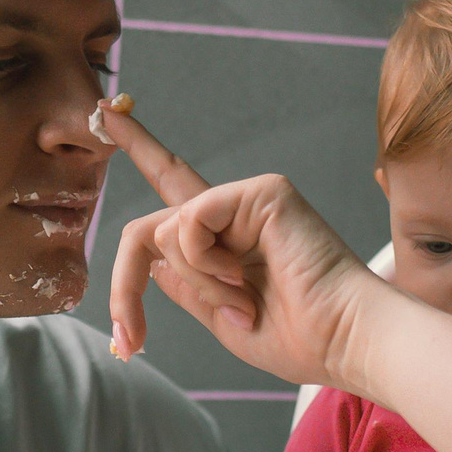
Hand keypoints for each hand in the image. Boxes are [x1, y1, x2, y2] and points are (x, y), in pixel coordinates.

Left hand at [102, 106, 388, 390]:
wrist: (345, 339)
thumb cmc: (302, 338)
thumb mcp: (223, 319)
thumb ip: (188, 286)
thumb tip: (154, 264)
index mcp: (227, 240)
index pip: (172, 187)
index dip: (140, 148)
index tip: (107, 112)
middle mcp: (234, 212)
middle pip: (147, 228)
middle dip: (124, 287)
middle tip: (129, 339)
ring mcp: (247, 198)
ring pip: (166, 233)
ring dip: (196, 281)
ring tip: (242, 300)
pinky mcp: (261, 191)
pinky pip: (190, 222)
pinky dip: (204, 262)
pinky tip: (243, 277)